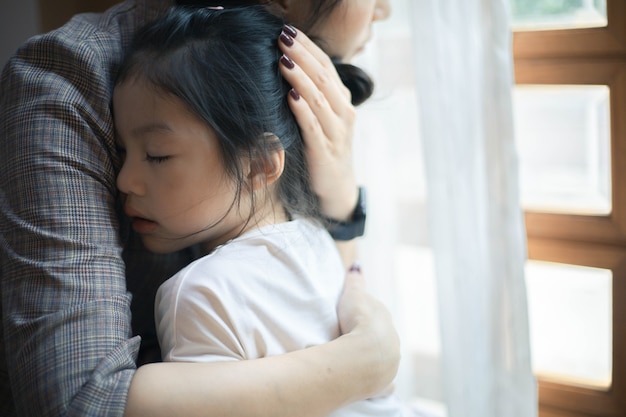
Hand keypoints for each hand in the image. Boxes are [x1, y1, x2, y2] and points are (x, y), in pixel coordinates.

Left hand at [279, 25, 358, 221]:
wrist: (337, 187)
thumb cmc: (325, 148)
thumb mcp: (323, 119)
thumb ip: (313, 95)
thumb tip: (286, 66)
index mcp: (342, 101)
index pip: (326, 66)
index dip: (308, 47)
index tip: (288, 30)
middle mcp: (344, 113)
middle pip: (323, 77)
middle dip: (302, 55)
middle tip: (282, 37)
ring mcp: (336, 132)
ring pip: (319, 98)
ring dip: (300, 77)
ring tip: (282, 59)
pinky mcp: (325, 152)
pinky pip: (314, 126)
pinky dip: (303, 109)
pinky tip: (290, 95)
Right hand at [337, 265, 400, 395]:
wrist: (362, 355)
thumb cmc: (357, 322)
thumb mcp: (352, 295)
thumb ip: (355, 281)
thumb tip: (356, 267)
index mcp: (385, 319)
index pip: (374, 314)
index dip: (361, 315)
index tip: (349, 318)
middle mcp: (393, 340)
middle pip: (381, 336)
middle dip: (369, 337)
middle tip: (350, 338)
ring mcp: (391, 363)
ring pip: (384, 357)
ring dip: (373, 357)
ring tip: (354, 358)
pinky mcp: (384, 382)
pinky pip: (384, 381)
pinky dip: (380, 380)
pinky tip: (372, 380)